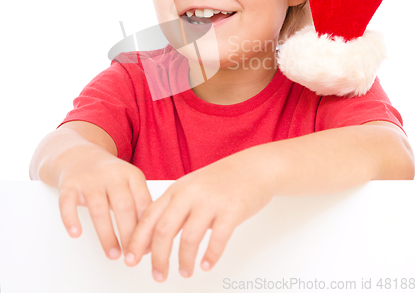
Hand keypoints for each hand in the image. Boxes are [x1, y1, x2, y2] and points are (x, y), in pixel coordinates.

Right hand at [57, 149, 151, 259]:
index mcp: (132, 175)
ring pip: (99, 210)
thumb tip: (148, 240)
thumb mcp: (129, 182)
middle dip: (129, 236)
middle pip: (124, 207)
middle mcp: (112, 175)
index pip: (144, 203)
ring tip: (113, 254)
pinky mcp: (69, 185)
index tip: (146, 248)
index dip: (147, 228)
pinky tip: (76, 233)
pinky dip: (71, 219)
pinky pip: (68, 203)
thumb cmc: (108, 175)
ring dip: (107, 236)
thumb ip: (139, 205)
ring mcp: (90, 179)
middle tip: (131, 257)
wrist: (79, 155)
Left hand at [124, 147, 273, 280]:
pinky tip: (207, 264)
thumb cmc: (223, 180)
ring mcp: (211, 201)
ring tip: (185, 272)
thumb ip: (173, 210)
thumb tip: (154, 241)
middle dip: (158, 258)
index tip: (131, 259)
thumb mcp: (191, 188)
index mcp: (177, 189)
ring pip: (189, 238)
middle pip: (164, 230)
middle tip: (158, 274)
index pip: (149, 217)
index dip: (137, 241)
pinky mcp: (232, 210)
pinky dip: (210, 256)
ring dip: (184, 261)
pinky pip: (217, 238)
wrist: (255, 167)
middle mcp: (191, 193)